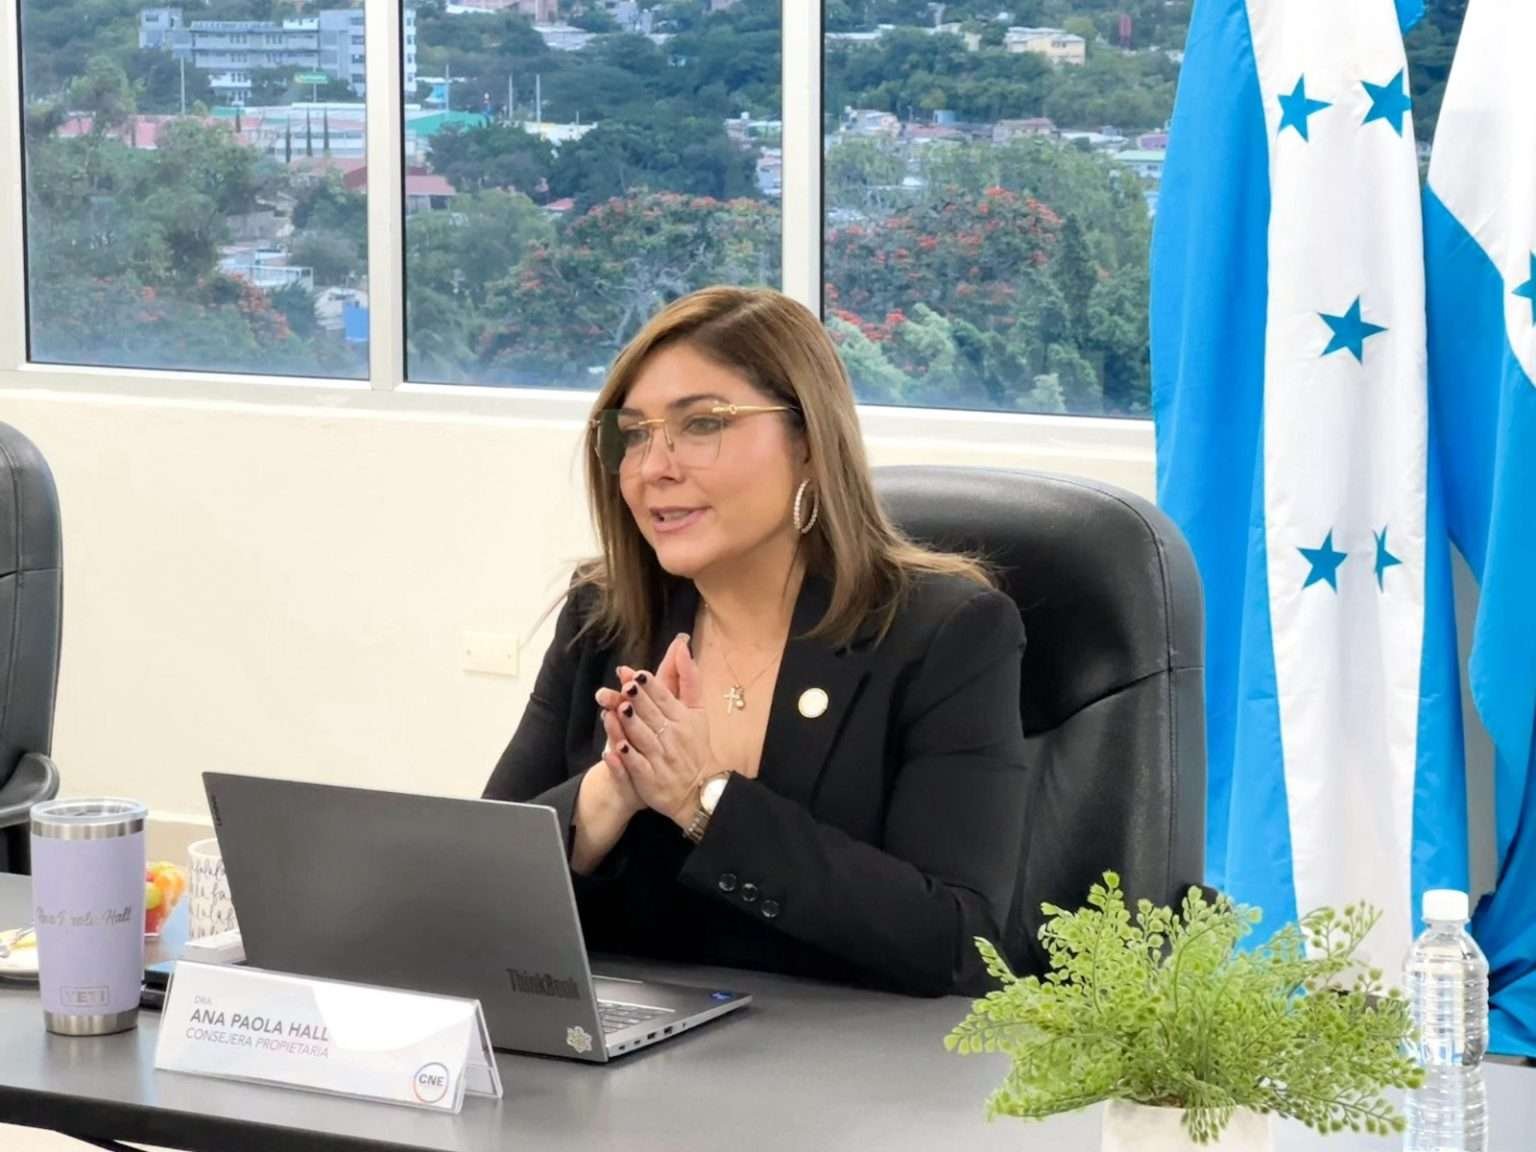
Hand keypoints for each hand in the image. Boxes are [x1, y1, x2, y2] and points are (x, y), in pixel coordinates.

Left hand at [596, 634, 714, 827]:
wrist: (697, 789)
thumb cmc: (694, 745)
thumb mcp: (697, 712)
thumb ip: (689, 680)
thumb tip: (682, 647)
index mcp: (683, 719)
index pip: (665, 699)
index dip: (651, 687)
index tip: (638, 675)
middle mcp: (672, 737)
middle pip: (652, 715)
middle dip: (639, 701)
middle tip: (626, 686)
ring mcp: (660, 759)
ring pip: (642, 738)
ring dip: (629, 724)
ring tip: (616, 710)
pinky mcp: (650, 778)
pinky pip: (636, 766)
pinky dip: (626, 758)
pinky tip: (614, 748)